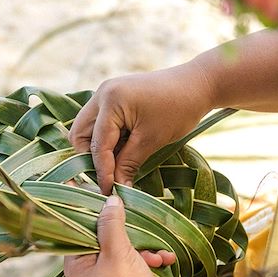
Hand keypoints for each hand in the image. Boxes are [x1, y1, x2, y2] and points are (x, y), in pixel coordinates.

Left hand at [63, 195, 177, 276]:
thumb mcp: (118, 253)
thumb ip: (111, 224)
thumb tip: (109, 199)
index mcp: (77, 264)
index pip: (79, 228)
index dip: (94, 212)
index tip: (107, 196)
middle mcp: (90, 270)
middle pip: (106, 236)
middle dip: (129, 233)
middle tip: (140, 228)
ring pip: (126, 248)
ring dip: (146, 248)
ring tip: (157, 257)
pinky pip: (138, 262)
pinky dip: (152, 260)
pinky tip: (165, 262)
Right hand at [68, 66, 213, 193]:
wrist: (196, 84)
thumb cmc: (178, 109)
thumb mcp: (152, 140)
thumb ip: (129, 163)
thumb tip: (117, 188)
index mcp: (110, 101)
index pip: (98, 144)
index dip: (102, 171)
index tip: (107, 191)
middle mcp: (102, 94)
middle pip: (80, 134)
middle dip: (89, 158)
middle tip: (105, 178)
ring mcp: (106, 93)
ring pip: (88, 128)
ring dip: (98, 149)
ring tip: (116, 166)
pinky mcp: (115, 97)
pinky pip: (101, 123)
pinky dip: (107, 140)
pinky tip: (122, 152)